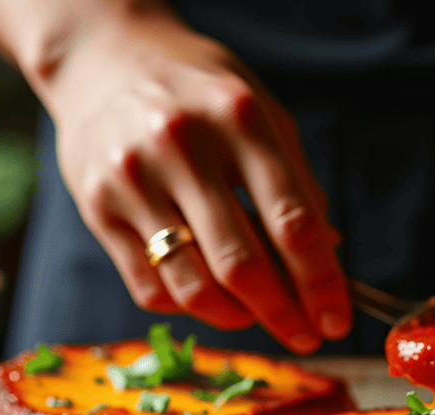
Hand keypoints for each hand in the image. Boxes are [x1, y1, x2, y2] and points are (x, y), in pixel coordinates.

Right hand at [36, 4, 349, 351]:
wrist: (103, 59)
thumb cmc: (197, 92)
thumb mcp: (260, 113)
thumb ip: (295, 182)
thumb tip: (327, 257)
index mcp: (239, 119)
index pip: (293, 223)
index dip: (321, 283)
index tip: (338, 319)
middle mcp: (182, 147)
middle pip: (243, 264)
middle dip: (283, 313)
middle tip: (306, 335)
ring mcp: (133, 180)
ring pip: (194, 286)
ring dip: (236, 317)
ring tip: (256, 316)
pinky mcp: (97, 208)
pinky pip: (150, 288)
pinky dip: (188, 306)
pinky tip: (208, 296)